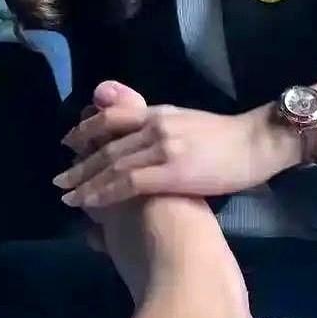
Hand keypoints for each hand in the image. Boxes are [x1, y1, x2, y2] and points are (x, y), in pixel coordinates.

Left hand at [55, 94, 300, 207]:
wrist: (256, 144)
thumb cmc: (227, 139)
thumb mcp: (188, 121)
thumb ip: (159, 125)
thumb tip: (136, 134)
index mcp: (160, 113)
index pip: (113, 117)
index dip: (86, 130)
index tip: (68, 143)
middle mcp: (156, 126)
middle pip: (107, 144)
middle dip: (80, 162)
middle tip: (59, 179)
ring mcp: (163, 148)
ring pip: (113, 164)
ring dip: (86, 181)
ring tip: (68, 195)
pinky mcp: (171, 171)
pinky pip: (129, 183)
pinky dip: (105, 193)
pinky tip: (92, 203)